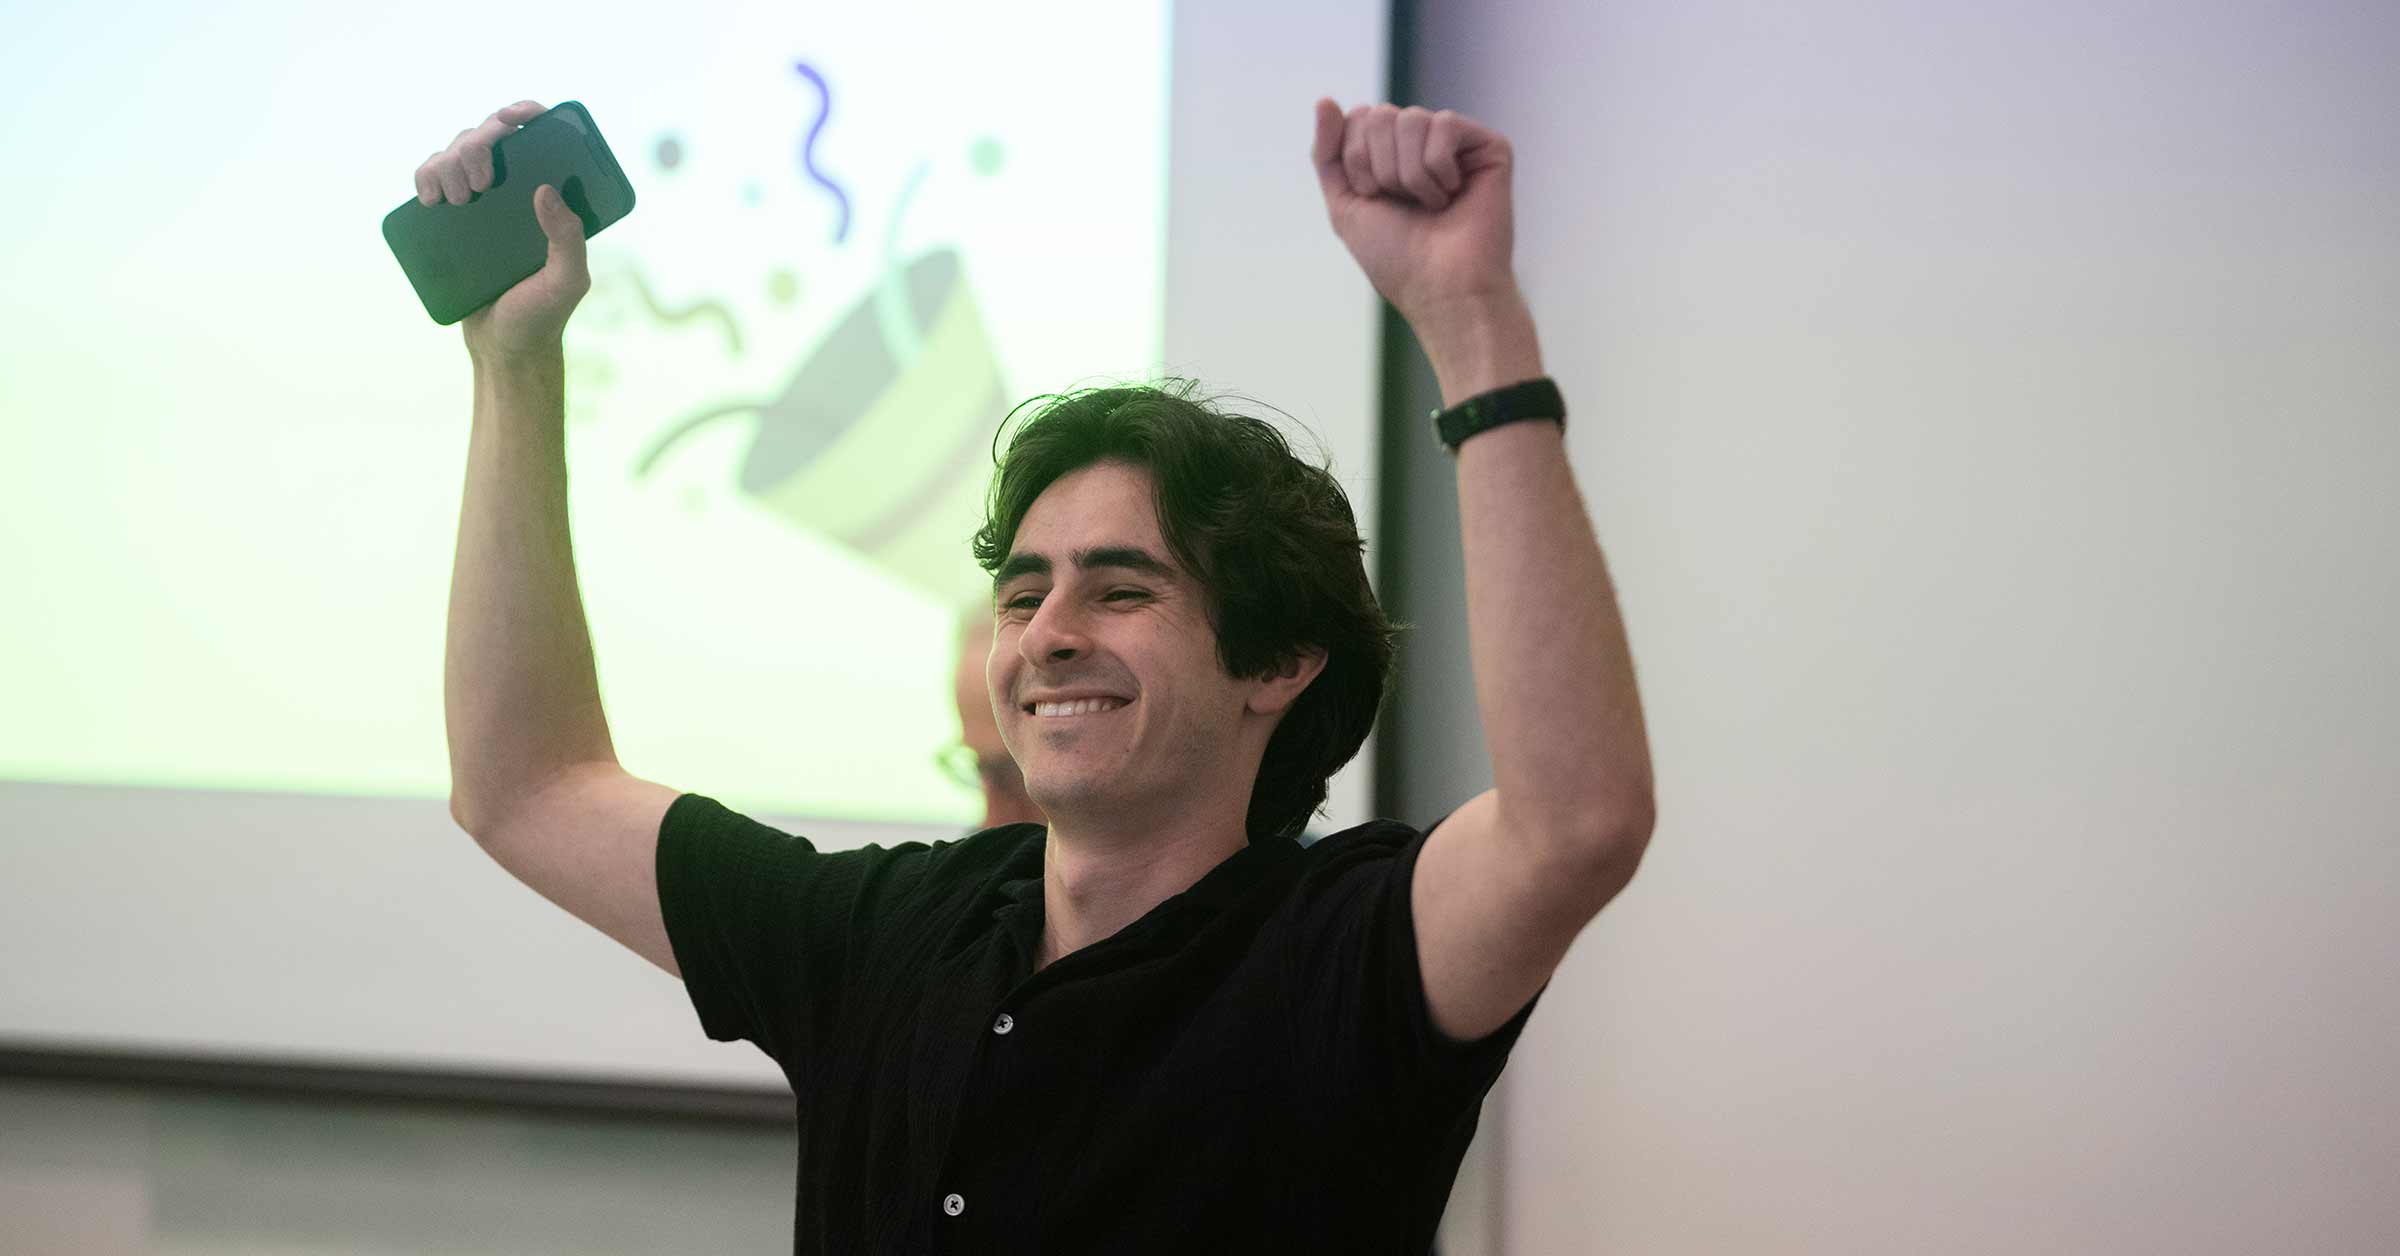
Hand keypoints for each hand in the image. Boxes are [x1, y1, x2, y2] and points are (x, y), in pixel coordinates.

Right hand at [413, 100, 592, 362]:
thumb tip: (547, 189)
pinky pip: (431, 179)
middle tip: (482, 185)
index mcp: (549, 198)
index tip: (515, 118)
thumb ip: (569, 239)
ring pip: (456, 153)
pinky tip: (429, 197)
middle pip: (489, 137)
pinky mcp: (451, 221)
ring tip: (457, 202)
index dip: (525, 115)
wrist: (503, 348)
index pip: (537, 140)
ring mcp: (481, 204)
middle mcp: (515, 192)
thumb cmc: (542, 314)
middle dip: (478, 145)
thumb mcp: (567, 281)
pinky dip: (425, 175)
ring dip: (449, 161)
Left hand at [1310, 99, 1516, 327]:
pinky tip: (1453, 195)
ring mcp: (1458, 145)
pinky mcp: (1489, 147)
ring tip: (1430, 205)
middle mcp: (1424, 145)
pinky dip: (1438, 168)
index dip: (1355, 159)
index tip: (1374, 198)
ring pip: (1411, 118)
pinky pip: (1445, 124)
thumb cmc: (1397, 257)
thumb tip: (1324, 100)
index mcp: (1391, 155)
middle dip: (1379, 166)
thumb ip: (1328, 153)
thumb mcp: (1345, 204)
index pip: (1359, 117)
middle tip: (1403, 203)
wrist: (1442, 289)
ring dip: (1408, 174)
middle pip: (1380, 114)